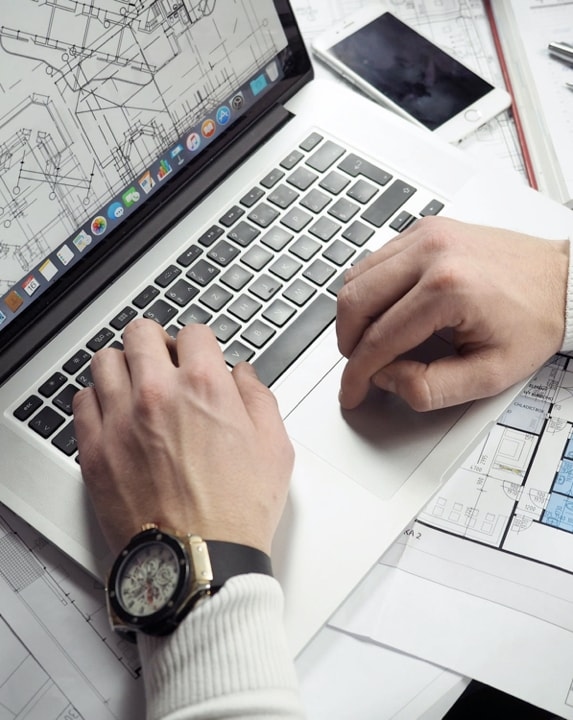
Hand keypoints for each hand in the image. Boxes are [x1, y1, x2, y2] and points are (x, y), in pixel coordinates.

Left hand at [72, 319, 293, 555]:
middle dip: (156, 341)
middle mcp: (157, 395)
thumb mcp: (275, 447)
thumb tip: (243, 376)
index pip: (193, 332)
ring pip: (105, 361)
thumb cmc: (237, 512)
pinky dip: (97, 399)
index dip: (200, 343)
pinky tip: (114, 412)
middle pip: (141, 333)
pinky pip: (82, 402)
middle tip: (164, 359)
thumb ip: (259, 398)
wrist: (200, 562)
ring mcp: (120, 421)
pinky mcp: (96, 451)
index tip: (198, 355)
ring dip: (123, 365)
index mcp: (204, 387)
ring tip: (135, 383)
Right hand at [336, 216, 568, 410]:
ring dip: (354, 315)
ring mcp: (426, 235)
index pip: (379, 339)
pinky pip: (374, 259)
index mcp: (448, 289)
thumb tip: (387, 378)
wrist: (563, 280)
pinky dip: (368, 288)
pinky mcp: (425, 229)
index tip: (352, 391)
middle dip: (347, 342)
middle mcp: (431, 253)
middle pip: (354, 301)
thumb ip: (430, 388)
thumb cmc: (534, 321)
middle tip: (357, 366)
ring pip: (356, 276)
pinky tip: (383, 309)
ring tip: (369, 341)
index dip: (357, 374)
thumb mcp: (490, 375)